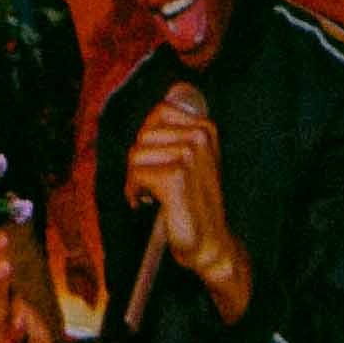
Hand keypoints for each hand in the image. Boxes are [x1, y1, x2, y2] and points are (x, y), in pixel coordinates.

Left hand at [121, 81, 247, 314]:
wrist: (209, 241)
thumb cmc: (193, 202)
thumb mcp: (189, 160)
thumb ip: (173, 134)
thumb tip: (165, 100)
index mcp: (206, 128)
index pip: (160, 111)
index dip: (148, 138)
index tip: (155, 160)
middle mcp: (200, 136)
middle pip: (144, 135)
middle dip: (139, 162)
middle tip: (150, 184)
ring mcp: (189, 155)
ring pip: (136, 155)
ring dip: (135, 179)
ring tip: (150, 195)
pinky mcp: (176, 176)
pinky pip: (136, 174)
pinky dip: (134, 192)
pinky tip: (145, 203)